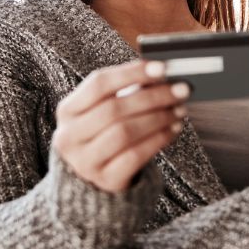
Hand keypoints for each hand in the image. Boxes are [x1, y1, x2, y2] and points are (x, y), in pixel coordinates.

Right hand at [52, 60, 187, 192]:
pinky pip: (135, 156)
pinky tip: (173, 129)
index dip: (131, 73)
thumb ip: (126, 92)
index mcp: (67, 110)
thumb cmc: (104, 134)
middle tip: (180, 90)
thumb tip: (163, 75)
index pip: (98, 84)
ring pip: (125, 132)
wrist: (95, 178)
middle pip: (114, 109)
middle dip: (152, 97)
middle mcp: (70, 136)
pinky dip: (158, 139)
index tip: (161, 68)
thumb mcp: (103, 111)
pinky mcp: (105, 180)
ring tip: (179, 110)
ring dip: (158, 118)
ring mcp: (85, 161)